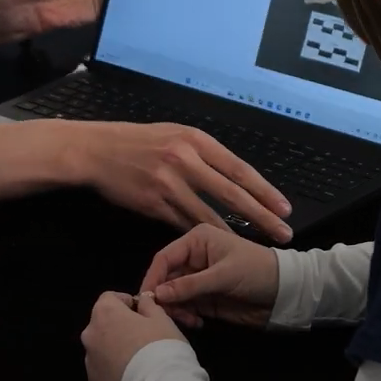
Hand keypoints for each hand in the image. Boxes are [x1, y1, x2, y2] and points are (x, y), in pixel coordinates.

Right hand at [81, 120, 292, 241]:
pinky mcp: (152, 204)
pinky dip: (200, 235)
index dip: (264, 190)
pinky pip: (182, 224)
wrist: (95, 151)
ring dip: (233, 233)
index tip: (284, 207)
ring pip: (209, 215)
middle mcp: (185, 160)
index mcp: (194, 140)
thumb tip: (228, 175)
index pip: (238, 169)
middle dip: (262, 216)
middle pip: (232, 194)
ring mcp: (168, 183)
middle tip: (284, 233)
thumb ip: (199, 153)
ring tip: (253, 246)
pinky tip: (214, 246)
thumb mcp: (171, 135)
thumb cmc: (135, 141)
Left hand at [81, 292, 185, 380]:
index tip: (141, 313)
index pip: (109, 298)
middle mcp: (90, 334)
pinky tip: (132, 378)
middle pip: (102, 324)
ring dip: (114, 349)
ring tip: (138, 362)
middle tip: (142, 338)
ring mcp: (89, 360)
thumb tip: (142, 300)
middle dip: (119, 327)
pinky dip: (113, 370)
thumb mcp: (162, 319)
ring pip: (101, 348)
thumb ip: (148, 305)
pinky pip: (102, 371)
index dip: (126, 303)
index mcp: (104, 313)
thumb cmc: (161, 347)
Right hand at [140, 223, 279, 327]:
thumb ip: (189, 285)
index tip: (145, 298)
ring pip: (173, 295)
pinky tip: (196, 323)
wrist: (286, 293)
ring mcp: (198, 280)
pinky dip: (186, 316)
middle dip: (164, 297)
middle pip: (165, 278)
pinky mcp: (205, 299)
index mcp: (197, 240)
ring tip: (187, 320)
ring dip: (175, 309)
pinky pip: (186, 307)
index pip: (165, 257)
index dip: (153, 277)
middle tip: (165, 316)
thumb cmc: (256, 272)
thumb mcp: (223, 275)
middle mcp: (194, 258)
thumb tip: (156, 295)